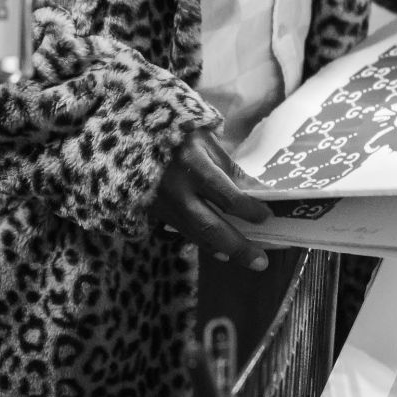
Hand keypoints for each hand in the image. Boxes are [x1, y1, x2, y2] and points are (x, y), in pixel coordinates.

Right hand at [149, 130, 273, 268]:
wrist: (129, 136)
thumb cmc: (176, 133)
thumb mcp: (206, 141)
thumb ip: (231, 169)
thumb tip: (260, 194)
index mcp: (193, 166)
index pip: (228, 198)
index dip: (250, 211)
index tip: (268, 217)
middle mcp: (177, 190)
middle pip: (211, 227)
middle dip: (238, 247)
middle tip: (261, 263)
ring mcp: (162, 204)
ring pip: (196, 235)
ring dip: (222, 249)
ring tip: (245, 258)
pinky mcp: (153, 211)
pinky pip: (182, 231)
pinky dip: (203, 242)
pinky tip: (220, 250)